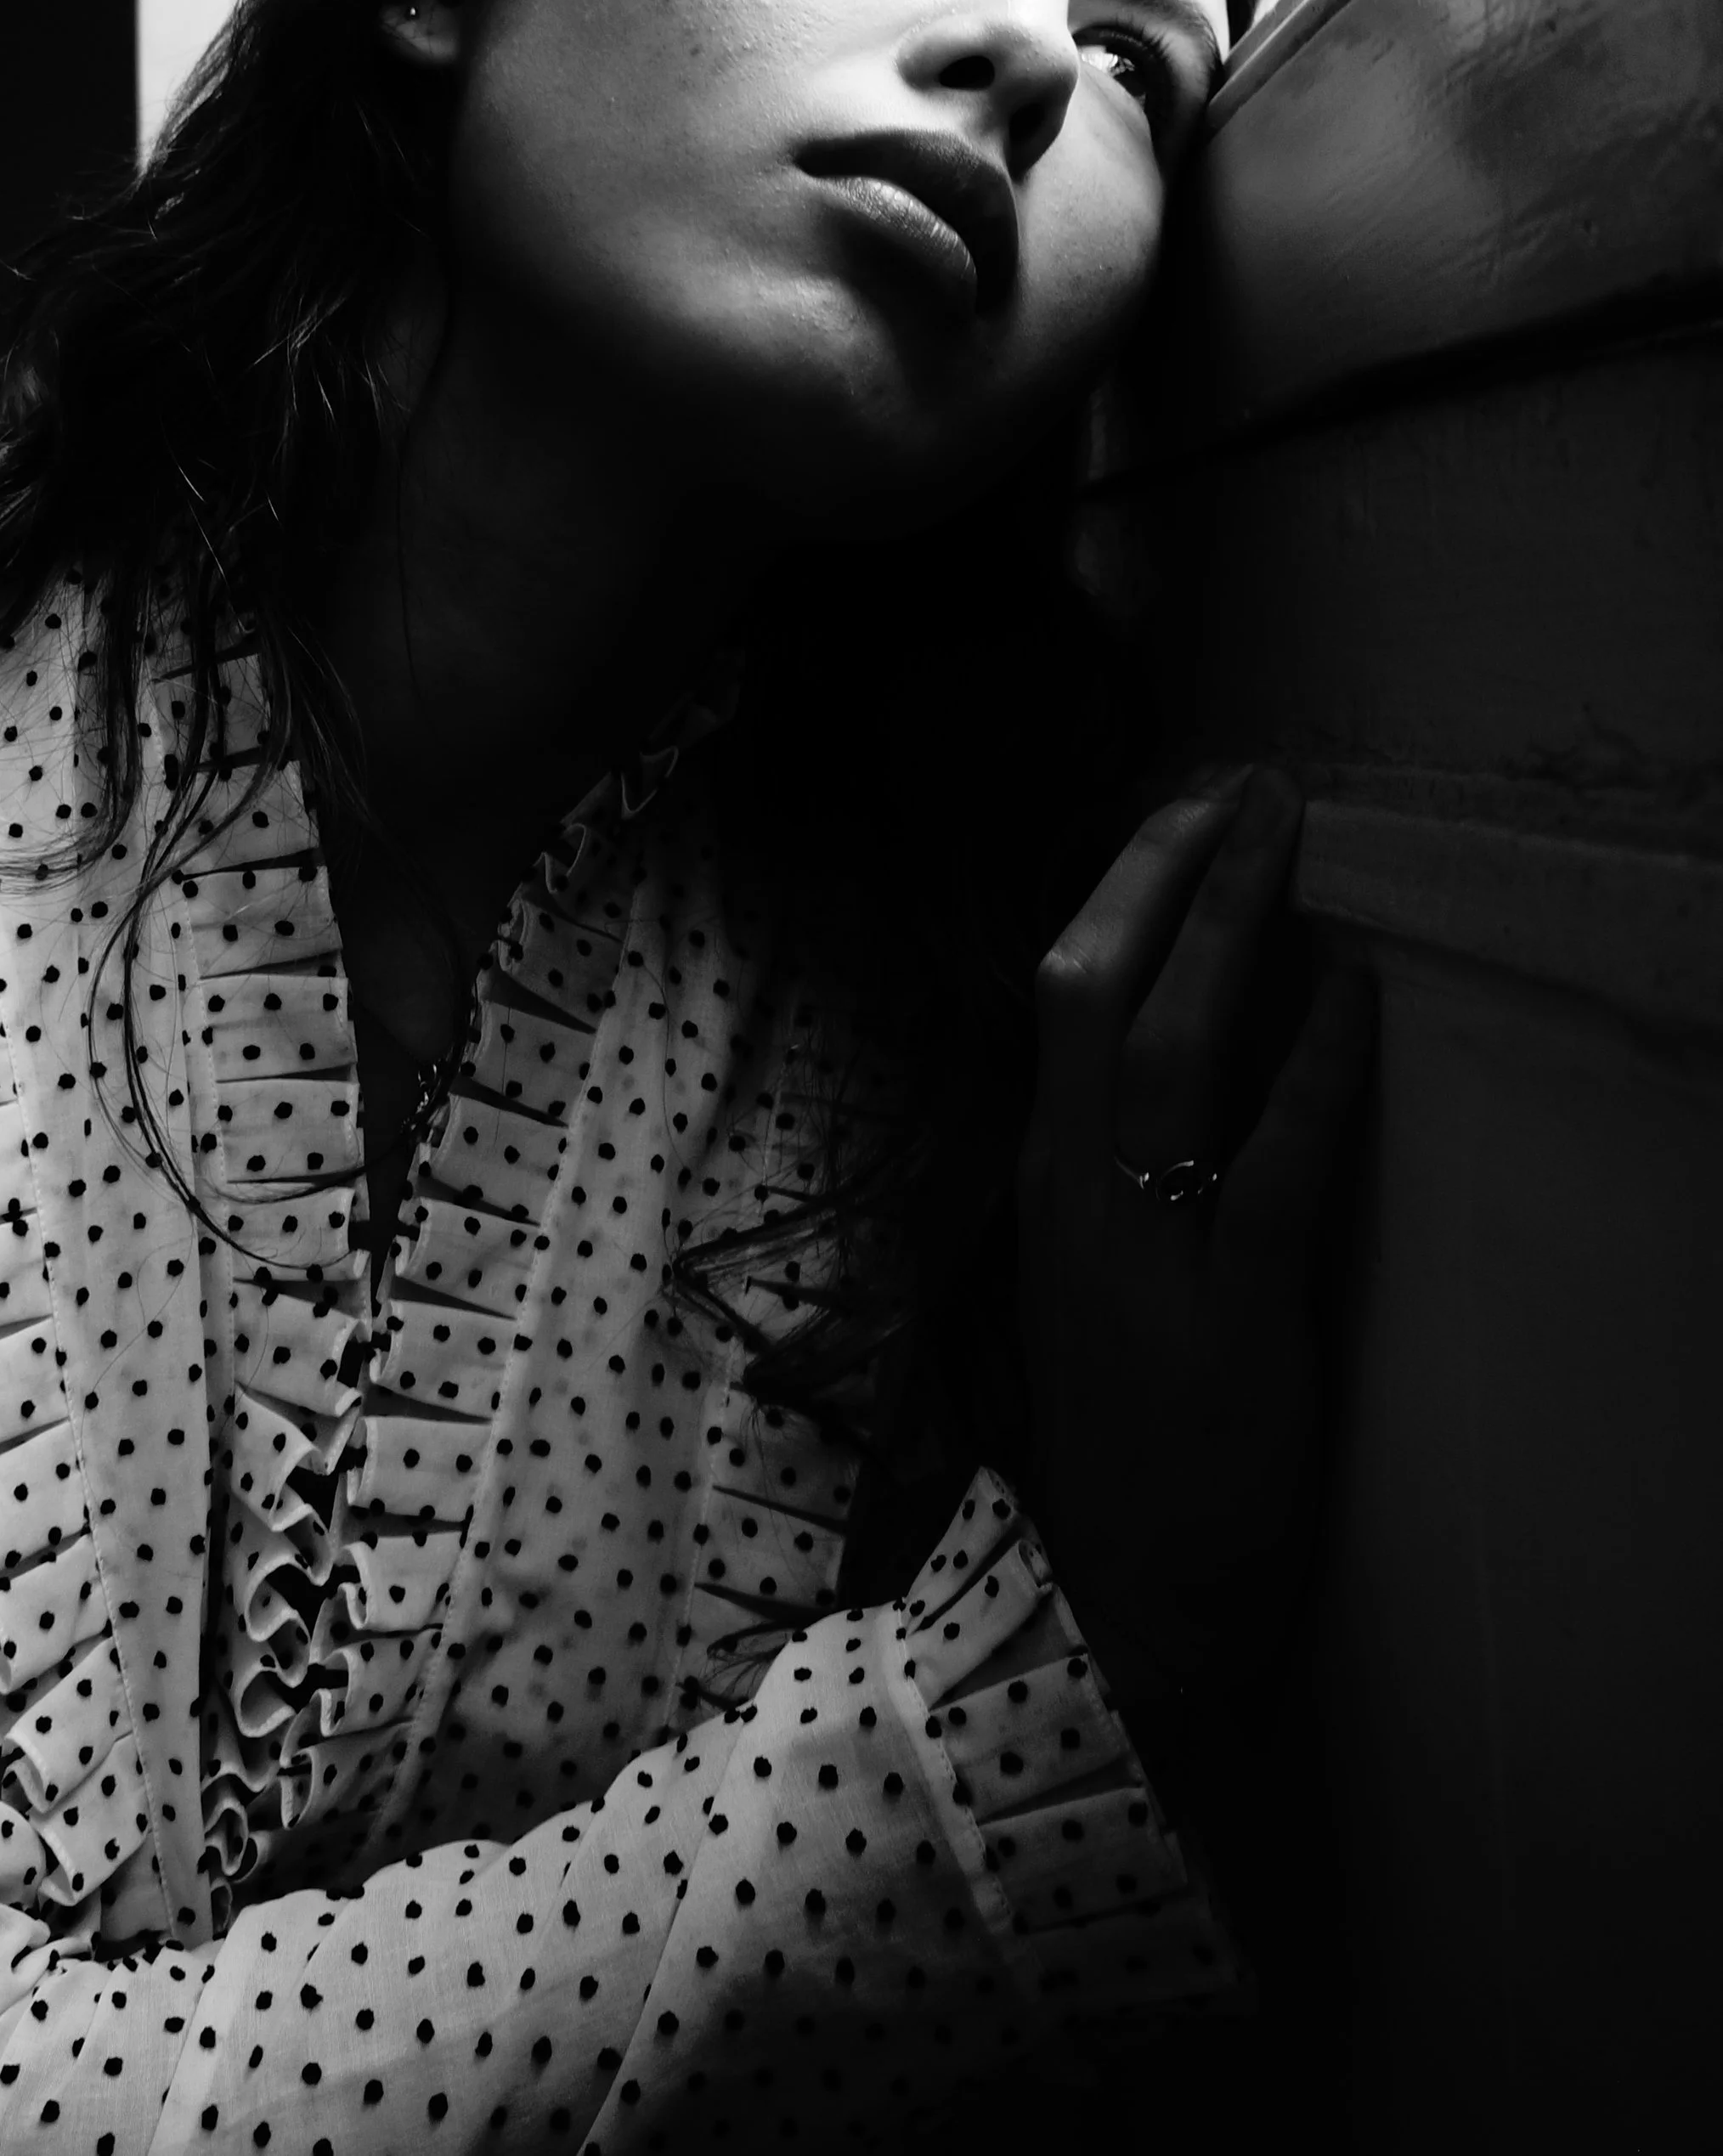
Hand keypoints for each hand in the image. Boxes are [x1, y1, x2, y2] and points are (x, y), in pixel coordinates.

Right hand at [1014, 766, 1375, 1700]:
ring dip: (1234, 929)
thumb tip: (1192, 1029)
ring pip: (1166, 1052)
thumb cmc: (1126, 1433)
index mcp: (1040, 1178)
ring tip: (1292, 841)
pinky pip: (1272, 1165)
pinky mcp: (1226, 1317)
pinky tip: (1353, 994)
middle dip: (1169, 872)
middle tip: (1244, 786)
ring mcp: (1139, 1254)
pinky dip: (1315, 1067)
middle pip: (1093, 990)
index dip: (1122, 888)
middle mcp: (1071, 1196)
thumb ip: (1122, 1159)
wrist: (1131, 1606)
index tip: (1186, 809)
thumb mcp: (1095, 1273)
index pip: (1059, 995)